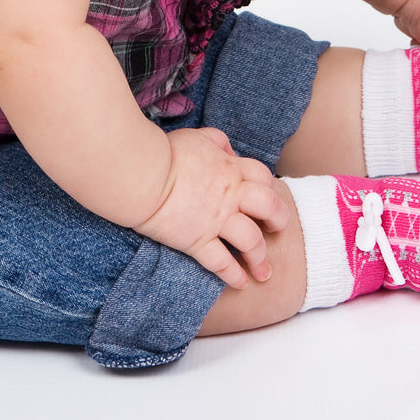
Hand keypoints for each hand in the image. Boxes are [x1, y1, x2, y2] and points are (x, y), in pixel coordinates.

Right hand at [134, 127, 288, 289]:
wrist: (141, 174)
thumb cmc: (165, 153)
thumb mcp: (196, 137)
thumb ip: (217, 141)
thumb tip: (230, 151)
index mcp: (229, 169)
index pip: (262, 177)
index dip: (269, 188)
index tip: (267, 199)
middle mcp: (229, 195)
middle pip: (269, 207)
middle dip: (278, 220)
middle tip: (276, 229)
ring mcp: (215, 220)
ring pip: (251, 241)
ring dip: (260, 258)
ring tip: (263, 272)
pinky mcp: (197, 241)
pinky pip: (221, 263)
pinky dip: (233, 276)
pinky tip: (240, 283)